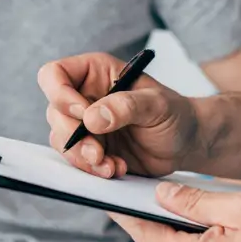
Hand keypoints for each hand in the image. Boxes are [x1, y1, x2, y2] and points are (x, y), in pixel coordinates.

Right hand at [37, 52, 198, 177]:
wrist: (186, 144)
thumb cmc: (175, 114)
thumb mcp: (157, 104)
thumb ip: (125, 106)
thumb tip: (91, 118)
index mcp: (94, 72)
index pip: (54, 74)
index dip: (60, 95)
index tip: (83, 115)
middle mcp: (83, 95)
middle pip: (54, 111)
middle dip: (74, 136)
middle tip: (98, 151)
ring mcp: (84, 123)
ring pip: (60, 138)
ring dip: (83, 157)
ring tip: (111, 165)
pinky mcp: (89, 147)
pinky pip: (75, 158)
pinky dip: (92, 169)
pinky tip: (116, 168)